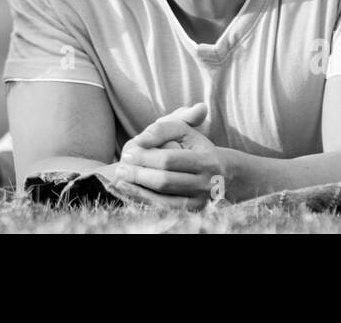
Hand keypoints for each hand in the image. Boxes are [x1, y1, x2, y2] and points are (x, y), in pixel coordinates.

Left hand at [108, 103, 228, 209]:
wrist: (220, 170)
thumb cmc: (194, 145)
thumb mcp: (182, 129)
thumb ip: (161, 129)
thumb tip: (140, 141)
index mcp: (206, 160)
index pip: (169, 159)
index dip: (145, 156)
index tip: (127, 152)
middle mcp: (206, 183)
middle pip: (165, 181)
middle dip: (139, 174)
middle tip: (120, 167)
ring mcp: (200, 201)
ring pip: (164, 200)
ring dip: (139, 190)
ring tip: (121, 180)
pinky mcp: (193, 212)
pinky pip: (165, 210)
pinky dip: (146, 202)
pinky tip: (131, 192)